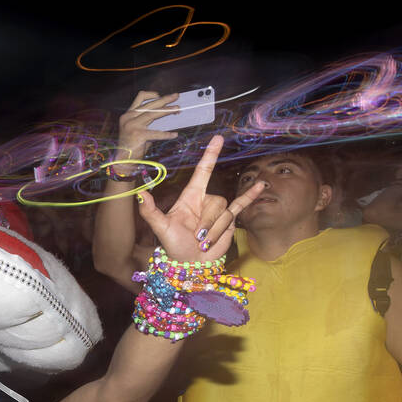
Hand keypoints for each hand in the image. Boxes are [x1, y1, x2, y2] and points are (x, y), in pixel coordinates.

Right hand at [116, 91, 179, 161]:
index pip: (140, 97)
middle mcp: (129, 117)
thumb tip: (167, 114)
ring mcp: (132, 125)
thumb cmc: (132, 146)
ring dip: (168, 110)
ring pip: (154, 113)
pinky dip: (167, 134)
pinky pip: (157, 133)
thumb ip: (148, 121)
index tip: (161, 96)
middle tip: (176, 96)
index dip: (152, 94)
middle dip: (165, 99)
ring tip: (178, 109)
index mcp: (128, 115)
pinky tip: (174, 135)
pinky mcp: (138, 135)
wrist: (122, 161)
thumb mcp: (138, 130)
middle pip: (150, 104)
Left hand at [137, 135, 266, 261]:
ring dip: (215, 232)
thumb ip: (150, 211)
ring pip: (225, 215)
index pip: (202, 172)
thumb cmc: (173, 245)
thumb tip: (139, 194)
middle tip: (196, 237)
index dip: (210, 155)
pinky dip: (251, 196)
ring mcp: (218, 211)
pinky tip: (261, 186)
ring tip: (203, 242)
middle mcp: (205, 201)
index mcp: (190, 197)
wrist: (190, 263)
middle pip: (217, 203)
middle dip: (208, 223)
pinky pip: (241, 206)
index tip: (217, 138)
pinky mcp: (229, 222)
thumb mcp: (161, 228)